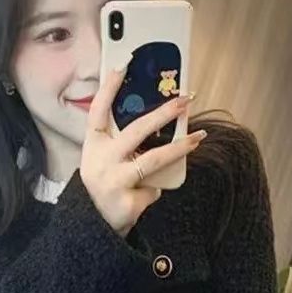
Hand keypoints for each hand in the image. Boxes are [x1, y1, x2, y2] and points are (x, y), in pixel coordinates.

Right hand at [81, 63, 205, 236]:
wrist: (94, 226)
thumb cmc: (105, 184)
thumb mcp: (105, 159)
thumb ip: (122, 142)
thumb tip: (160, 117)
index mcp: (93, 146)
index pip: (98, 112)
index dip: (108, 89)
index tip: (122, 66)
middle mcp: (100, 161)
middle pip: (135, 131)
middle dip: (163, 113)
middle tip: (184, 100)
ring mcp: (113, 182)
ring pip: (153, 160)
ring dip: (179, 147)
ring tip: (198, 137)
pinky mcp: (127, 202)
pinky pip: (153, 189)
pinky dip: (154, 190)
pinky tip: (147, 194)